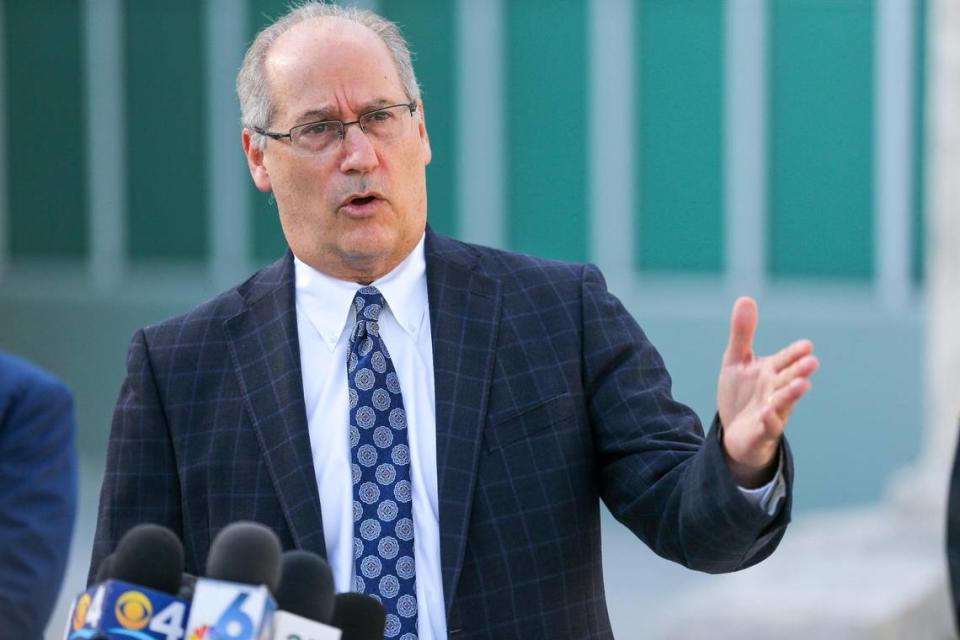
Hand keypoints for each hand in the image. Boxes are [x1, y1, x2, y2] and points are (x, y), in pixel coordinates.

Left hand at [717, 297, 818, 487]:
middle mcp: (776, 390)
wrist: (733, 432)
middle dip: (800, 371)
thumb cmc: (741, 393)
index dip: (795, 353)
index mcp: (772, 372)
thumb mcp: (736, 360)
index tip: (807, 345)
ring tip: (803, 385)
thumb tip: (745, 298)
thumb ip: (743, 332)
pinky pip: (768, 426)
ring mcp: (772, 412)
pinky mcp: (762, 431)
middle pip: (789, 379)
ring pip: (784, 402)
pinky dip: (769, 420)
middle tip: (812, 362)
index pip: (786, 359)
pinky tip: (768, 412)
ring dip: (792, 394)